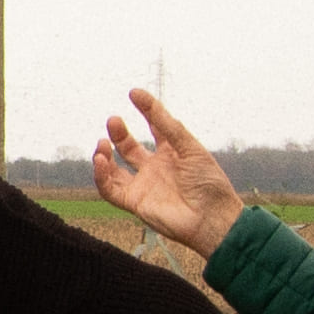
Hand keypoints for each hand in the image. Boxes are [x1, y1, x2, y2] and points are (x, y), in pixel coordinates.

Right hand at [89, 90, 248, 254]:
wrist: (212, 218)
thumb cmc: (208, 183)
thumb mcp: (189, 146)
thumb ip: (165, 124)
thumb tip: (142, 97)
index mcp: (172, 153)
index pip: (154, 127)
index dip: (145, 110)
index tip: (134, 94)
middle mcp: (155, 168)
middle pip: (128, 147)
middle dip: (119, 133)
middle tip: (114, 120)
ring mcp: (144, 185)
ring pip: (115, 168)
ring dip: (104, 155)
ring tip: (102, 143)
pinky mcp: (134, 202)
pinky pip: (110, 189)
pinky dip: (101, 175)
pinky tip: (101, 161)